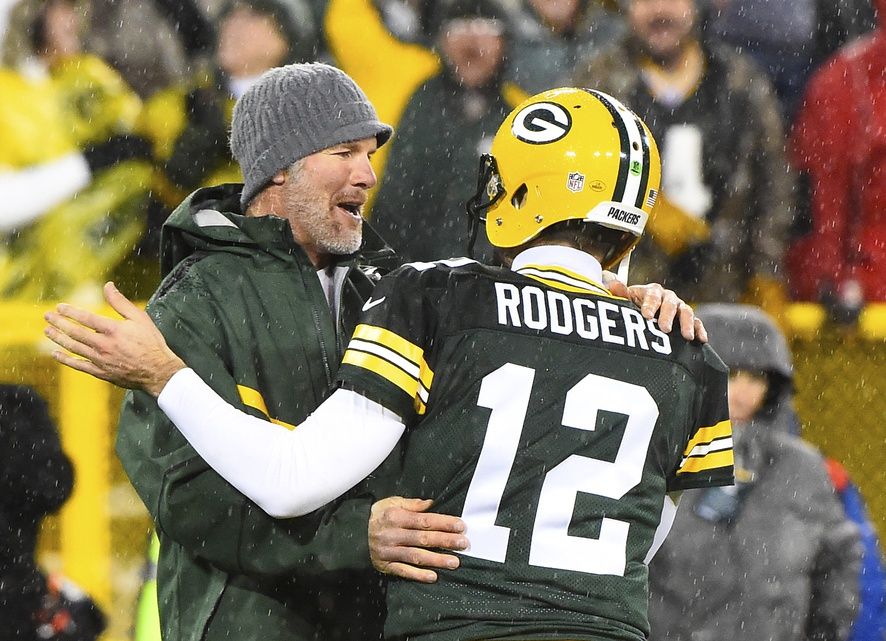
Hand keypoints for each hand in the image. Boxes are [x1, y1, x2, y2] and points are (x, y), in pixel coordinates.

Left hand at [44, 282, 184, 395]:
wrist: (158, 371)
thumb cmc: (151, 343)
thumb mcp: (140, 318)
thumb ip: (121, 302)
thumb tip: (108, 286)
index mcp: (113, 330)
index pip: (85, 318)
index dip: (70, 311)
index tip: (59, 307)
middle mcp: (103, 345)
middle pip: (75, 332)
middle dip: (59, 323)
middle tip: (47, 316)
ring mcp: (100, 360)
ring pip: (73, 348)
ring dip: (58, 339)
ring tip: (47, 331)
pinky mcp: (101, 372)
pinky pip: (79, 365)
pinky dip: (66, 360)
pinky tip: (56, 354)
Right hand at [368, 497, 467, 583]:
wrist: (352, 533)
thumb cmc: (377, 515)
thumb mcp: (392, 503)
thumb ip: (412, 504)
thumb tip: (432, 503)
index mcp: (396, 516)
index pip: (424, 520)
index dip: (443, 523)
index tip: (460, 525)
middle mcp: (392, 534)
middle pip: (423, 538)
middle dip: (445, 541)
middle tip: (463, 543)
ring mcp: (388, 551)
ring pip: (416, 556)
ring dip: (437, 559)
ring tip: (455, 561)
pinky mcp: (385, 565)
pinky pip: (403, 571)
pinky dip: (418, 574)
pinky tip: (433, 576)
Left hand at [603, 273, 707, 342]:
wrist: (641, 318)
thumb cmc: (632, 308)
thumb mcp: (624, 302)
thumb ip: (619, 293)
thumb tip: (612, 282)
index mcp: (651, 291)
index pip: (652, 295)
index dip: (650, 305)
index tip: (646, 316)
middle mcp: (667, 297)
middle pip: (670, 304)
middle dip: (667, 316)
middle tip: (664, 329)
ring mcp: (679, 308)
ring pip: (686, 312)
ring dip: (687, 324)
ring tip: (687, 336)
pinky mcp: (687, 320)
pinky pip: (696, 322)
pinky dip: (700, 329)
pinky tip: (701, 339)